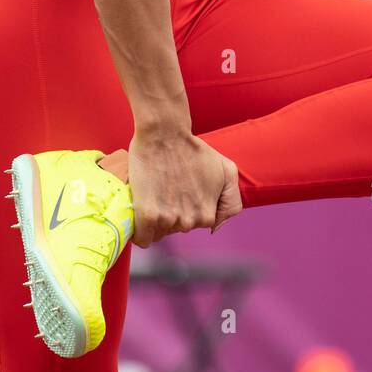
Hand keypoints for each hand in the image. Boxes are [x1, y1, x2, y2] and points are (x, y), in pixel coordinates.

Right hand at [127, 128, 241, 247]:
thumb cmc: (193, 149)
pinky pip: (142, 238)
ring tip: (153, 193)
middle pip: (174, 229)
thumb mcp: (227, 171)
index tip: (178, 193)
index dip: (185, 209)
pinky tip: (141, 212)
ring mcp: (168, 219)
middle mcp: (190, 221)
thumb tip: (214, 228)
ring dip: (154, 218)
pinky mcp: (147, 215)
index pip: (193, 226)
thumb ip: (231, 202)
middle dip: (170, 213)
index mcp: (207, 215)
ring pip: (158, 232)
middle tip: (165, 189)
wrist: (165, 133)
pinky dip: (140, 230)